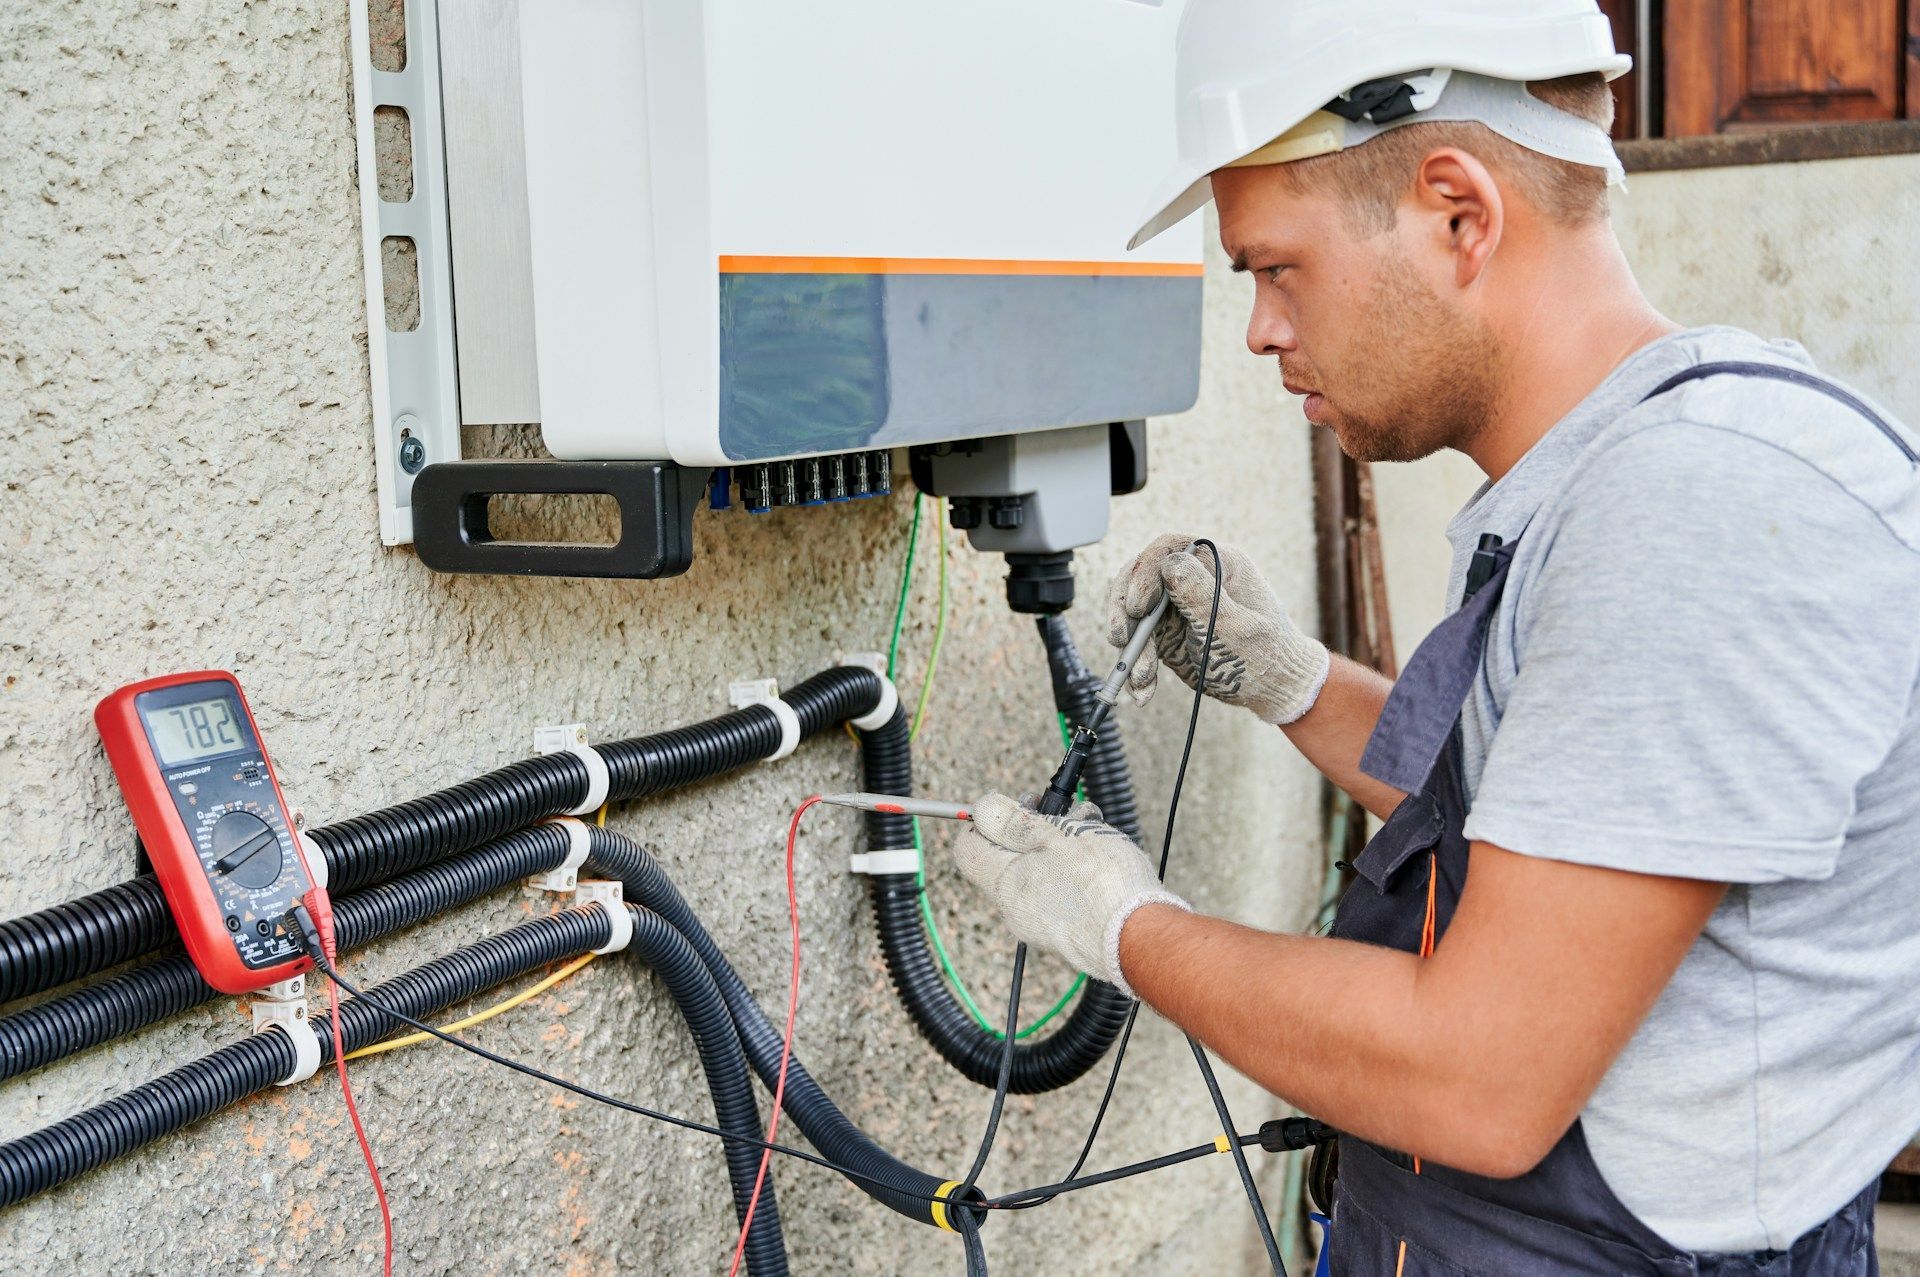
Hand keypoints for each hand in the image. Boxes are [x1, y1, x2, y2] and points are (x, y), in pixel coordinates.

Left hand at [950, 792, 1186, 996]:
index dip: (984, 820)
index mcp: (1004, 884)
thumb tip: (981, 809)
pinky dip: (1075, 868)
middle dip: (1033, 826)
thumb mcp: (1054, 837)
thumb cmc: (1100, 884)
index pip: (967, 848)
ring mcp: (1042, 923)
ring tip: (1091, 827)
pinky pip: (1060, 890)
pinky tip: (1101, 853)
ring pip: (1040, 870)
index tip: (1011, 804)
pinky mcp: (1069, 931)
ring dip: (1061, 842)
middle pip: (1008, 857)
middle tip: (1060, 810)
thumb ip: (1013, 823)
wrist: (1140, 936)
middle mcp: (1016, 909)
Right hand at [1106, 534, 1329, 724]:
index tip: (1137, 606)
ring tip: (1140, 678)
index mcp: (1217, 563)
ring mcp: (1177, 605)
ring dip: (1131, 647)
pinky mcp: (1167, 632)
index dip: (1144, 572)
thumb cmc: (1264, 654)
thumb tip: (1169, 562)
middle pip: (1140, 577)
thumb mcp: (1233, 626)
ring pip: (1134, 613)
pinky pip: (1140, 643)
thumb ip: (1201, 594)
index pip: (1167, 549)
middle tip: (1121, 639)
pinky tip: (1143, 690)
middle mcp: (1192, 579)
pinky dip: (1137, 667)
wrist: (1272, 688)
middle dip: (1125, 610)